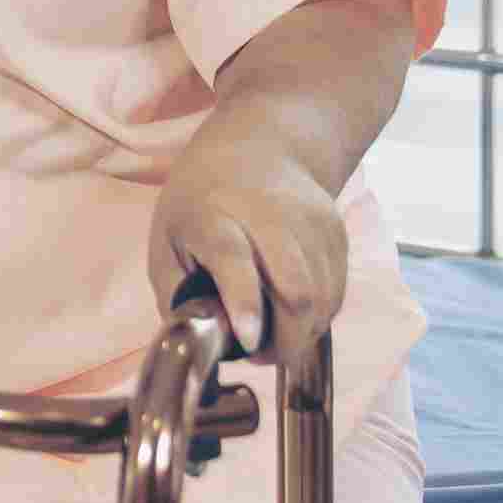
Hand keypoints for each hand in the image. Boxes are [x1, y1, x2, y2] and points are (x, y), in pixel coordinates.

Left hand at [147, 135, 346, 362]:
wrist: (259, 147)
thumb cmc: (201, 200)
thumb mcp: (165, 236)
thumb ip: (175, 289)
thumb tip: (195, 340)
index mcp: (213, 215)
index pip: (233, 257)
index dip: (244, 302)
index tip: (248, 340)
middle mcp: (269, 215)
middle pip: (295, 288)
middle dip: (285, 339)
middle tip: (261, 355)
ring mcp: (310, 222)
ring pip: (323, 297)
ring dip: (303, 333)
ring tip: (276, 338)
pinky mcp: (337, 230)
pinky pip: (337, 289)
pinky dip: (319, 314)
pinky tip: (296, 313)